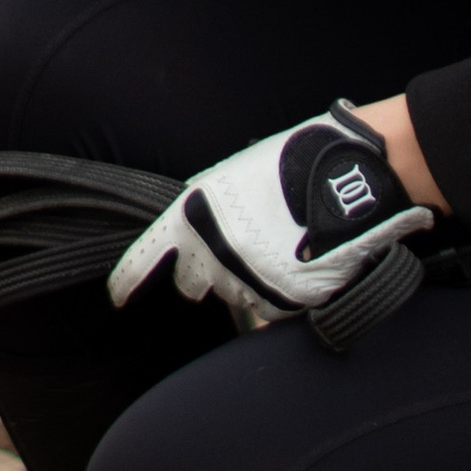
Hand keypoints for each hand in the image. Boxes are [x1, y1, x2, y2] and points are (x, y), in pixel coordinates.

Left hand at [108, 99, 433, 338]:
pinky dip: (278, 292)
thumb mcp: (236, 175)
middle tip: (235, 249)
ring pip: (234, 295)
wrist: (352, 174)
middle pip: (192, 284)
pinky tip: (297, 260)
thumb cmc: (295, 162)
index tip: (117, 298)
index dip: (127, 282)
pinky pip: (269, 307)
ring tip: (280, 241)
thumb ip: (208, 211)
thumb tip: (199, 237)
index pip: (145, 258)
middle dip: (206, 273)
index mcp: (193, 215)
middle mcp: (213, 253)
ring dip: (247, 279)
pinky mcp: (283, 300)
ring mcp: (248, 280)